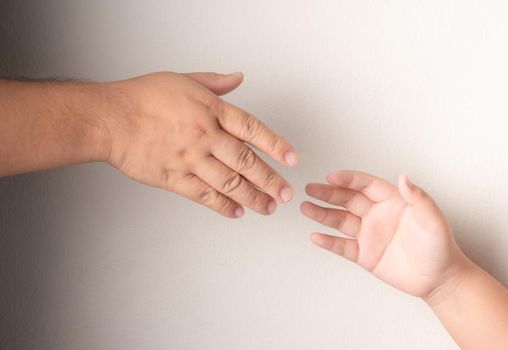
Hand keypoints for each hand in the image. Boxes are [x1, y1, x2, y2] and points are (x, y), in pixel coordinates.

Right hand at [101, 71, 297, 217]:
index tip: (292, 159)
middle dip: (270, 180)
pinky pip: (203, 195)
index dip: (276, 145)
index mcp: (210, 110)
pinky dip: (222, 206)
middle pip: (246, 161)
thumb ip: (215, 82)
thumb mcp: (183, 80)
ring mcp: (190, 159)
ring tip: (267, 207)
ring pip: (229, 182)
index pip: (252, 128)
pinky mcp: (173, 178)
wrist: (109, 119)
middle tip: (285, 193)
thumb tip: (238, 78)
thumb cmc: (142, 97)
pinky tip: (236, 212)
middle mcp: (205, 136)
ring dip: (252, 197)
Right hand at [300, 171, 469, 298]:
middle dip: (328, 193)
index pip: (366, 185)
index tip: (332, 176)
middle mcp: (378, 215)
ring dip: (322, 213)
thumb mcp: (432, 218)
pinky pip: (342, 246)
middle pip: (348, 199)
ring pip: (341, 220)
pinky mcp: (365, 255)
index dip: (349, 179)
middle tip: (311, 188)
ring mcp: (370, 235)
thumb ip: (417, 197)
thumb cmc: (439, 246)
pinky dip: (328, 241)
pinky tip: (316, 236)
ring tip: (305, 207)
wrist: (439, 279)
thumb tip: (404, 176)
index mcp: (393, 202)